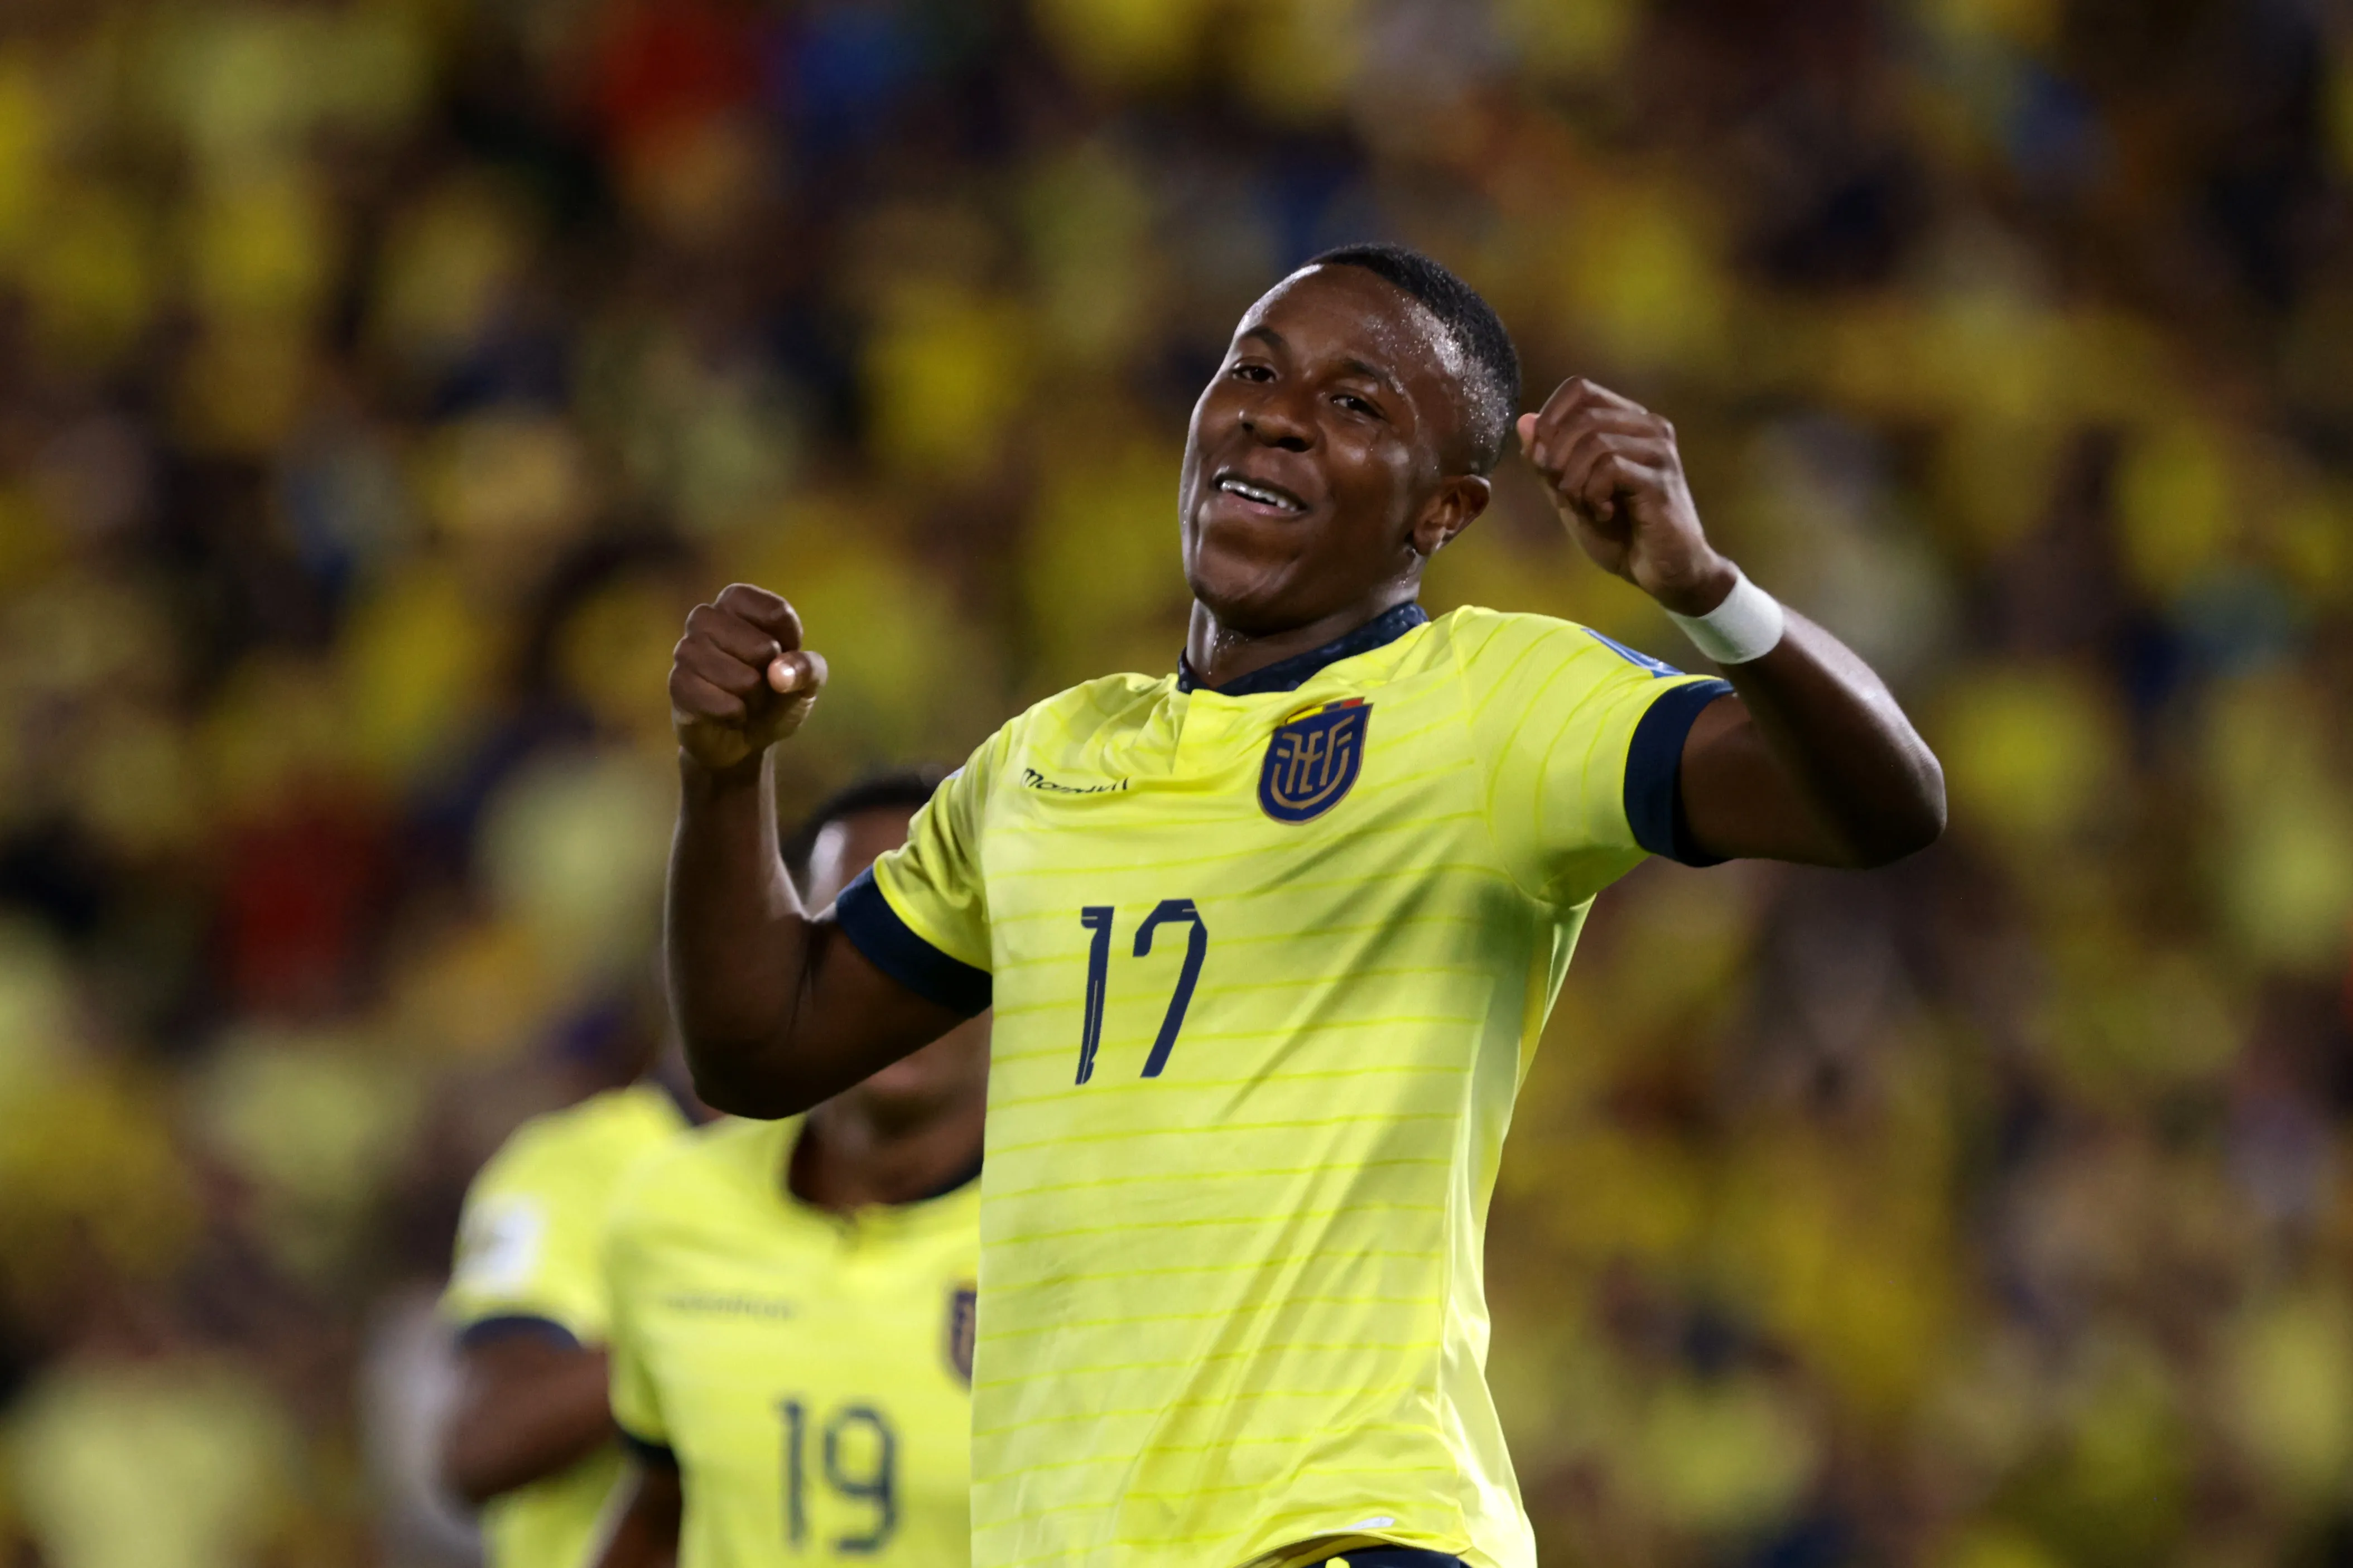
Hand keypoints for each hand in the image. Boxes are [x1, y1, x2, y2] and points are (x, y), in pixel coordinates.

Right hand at [669, 584, 828, 774]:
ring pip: (714, 660)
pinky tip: (736, 714)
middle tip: (765, 681)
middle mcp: (707, 618)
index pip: (774, 611)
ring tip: (750, 699)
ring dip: (745, 688)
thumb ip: (806, 669)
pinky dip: (727, 709)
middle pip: (743, 634)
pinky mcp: (677, 683)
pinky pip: (698, 690)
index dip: (790, 642)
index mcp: (739, 604)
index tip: (786, 656)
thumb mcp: (805, 683)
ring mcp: (687, 650)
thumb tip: (778, 672)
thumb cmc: (776, 698)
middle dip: (764, 666)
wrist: (748, 741)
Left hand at [1517, 378, 1733, 616]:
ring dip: (1573, 480)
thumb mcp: (1572, 495)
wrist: (1665, 573)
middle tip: (1563, 492)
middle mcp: (1649, 427)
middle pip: (1582, 415)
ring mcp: (1659, 450)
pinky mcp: (1661, 478)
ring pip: (1594, 441)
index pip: (1579, 388)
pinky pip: (1609, 467)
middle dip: (1556, 457)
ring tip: (1585, 506)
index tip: (1543, 460)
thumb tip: (1524, 421)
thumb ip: (1548, 461)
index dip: (1550, 418)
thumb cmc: (1621, 534)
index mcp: (1628, 423)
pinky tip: (1604, 513)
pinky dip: (1593, 494)